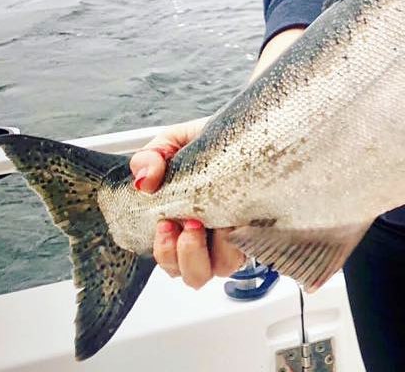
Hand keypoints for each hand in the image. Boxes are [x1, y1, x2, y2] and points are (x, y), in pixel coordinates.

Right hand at [130, 119, 244, 288]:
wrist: (250, 130)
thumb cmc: (212, 143)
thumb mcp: (174, 142)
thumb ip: (152, 157)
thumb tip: (144, 180)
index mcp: (183, 222)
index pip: (169, 259)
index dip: (165, 250)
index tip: (166, 224)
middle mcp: (210, 237)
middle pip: (194, 275)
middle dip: (185, 255)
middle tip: (189, 222)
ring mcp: (236, 236)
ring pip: (221, 268)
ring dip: (212, 249)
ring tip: (211, 221)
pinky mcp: (261, 230)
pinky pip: (251, 249)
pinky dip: (241, 239)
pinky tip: (238, 219)